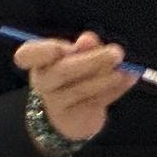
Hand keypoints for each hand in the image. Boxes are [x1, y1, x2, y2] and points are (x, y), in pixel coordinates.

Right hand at [13, 31, 133, 142]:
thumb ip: (84, 47)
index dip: (42, 51)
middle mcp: (43, 82)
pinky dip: (117, 89)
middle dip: (92, 61)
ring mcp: (57, 102)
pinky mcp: (76, 117)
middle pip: (62, 71)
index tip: (62, 48)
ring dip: (107, 78)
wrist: (70, 114)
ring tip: (125, 70)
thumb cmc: (74, 73)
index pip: (26, 56)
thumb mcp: (78, 56)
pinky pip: (97, 102)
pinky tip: (129, 78)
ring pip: (81, 89)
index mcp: (39, 61)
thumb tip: (88, 39)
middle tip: (117, 53)